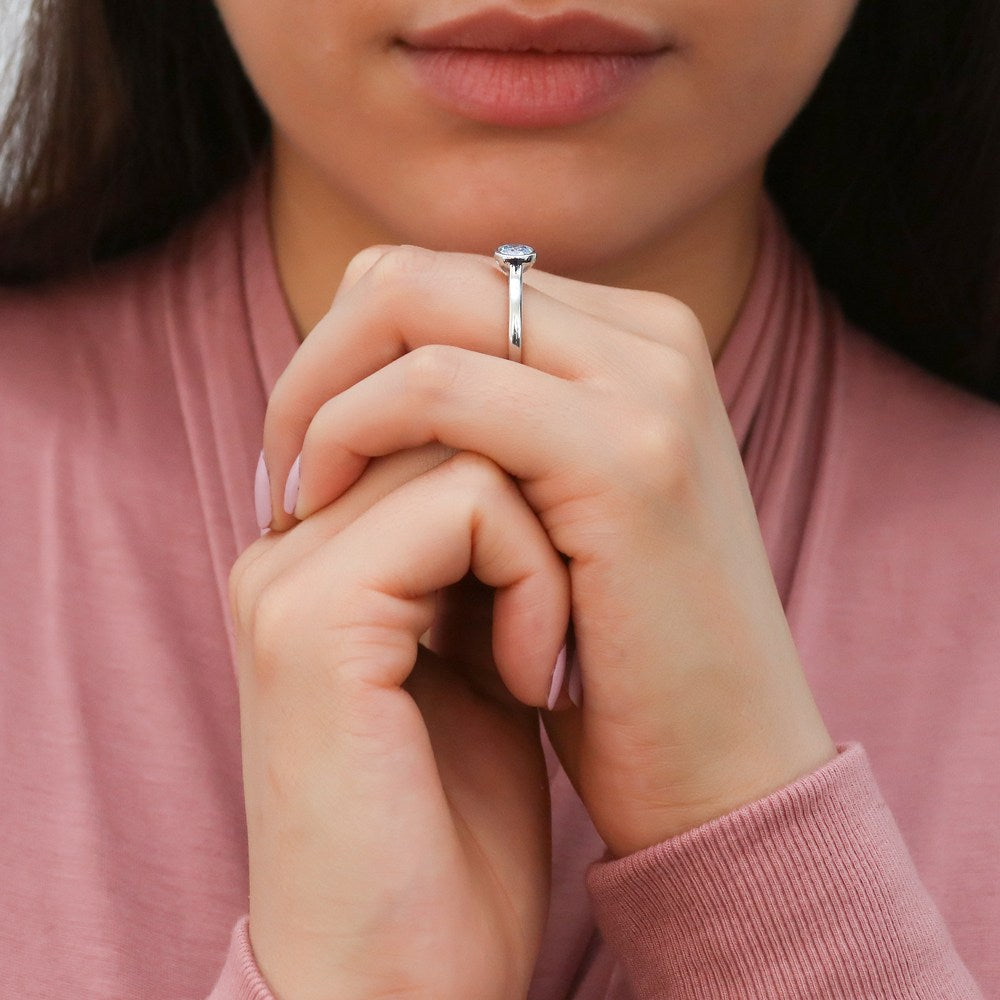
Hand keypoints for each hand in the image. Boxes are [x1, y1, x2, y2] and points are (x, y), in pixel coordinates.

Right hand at [231, 451, 569, 999]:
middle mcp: (286, 555)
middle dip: (528, 500)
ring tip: (538, 653)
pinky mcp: (316, 617)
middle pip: (439, 417)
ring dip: (541, 540)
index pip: (422, 426)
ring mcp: (288, 578)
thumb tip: (522, 470)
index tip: (555, 580)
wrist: (401, 983)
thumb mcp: (466, 665)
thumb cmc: (453, 835)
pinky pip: (467, 504)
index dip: (515, 485)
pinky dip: (533, 579)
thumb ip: (469, 560)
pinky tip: (529, 674)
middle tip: (553, 616)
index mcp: (313, 565)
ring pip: (463, 445)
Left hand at [258, 244, 836, 857]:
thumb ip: (487, 434)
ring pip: (412, 306)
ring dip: (320, 404)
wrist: (724, 770)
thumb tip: (360, 391)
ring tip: (299, 510)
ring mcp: (645, 385)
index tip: (301, 462)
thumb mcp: (549, 517)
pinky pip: (435, 389)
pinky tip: (327, 522)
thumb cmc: (616, 660)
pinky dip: (354, 437)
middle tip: (282, 478)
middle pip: (410, 275)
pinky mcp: (625, 454)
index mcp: (630, 342)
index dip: (343, 359)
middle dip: (314, 368)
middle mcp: (648, 337)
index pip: (436, 285)